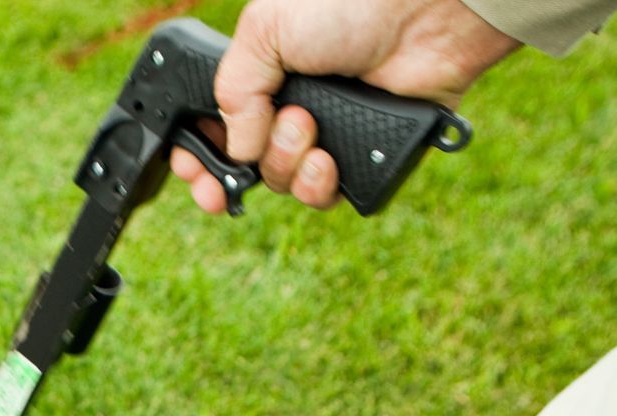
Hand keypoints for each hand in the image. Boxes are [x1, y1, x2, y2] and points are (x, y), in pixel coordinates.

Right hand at [171, 0, 520, 212]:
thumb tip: (236, 148)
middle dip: (233, 173)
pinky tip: (326, 161)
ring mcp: (331, 132)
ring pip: (285, 182)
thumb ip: (233, 90)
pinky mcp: (366, 155)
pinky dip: (319, 186)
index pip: (217, 127)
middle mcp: (294, 106)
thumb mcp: (265, 30)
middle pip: (247, 165)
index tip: (192, 173)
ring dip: (284, 164)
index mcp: (264, 75)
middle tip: (223, 186)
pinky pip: (329, 196)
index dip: (197, 156)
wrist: (424, 11)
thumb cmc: (348, 4)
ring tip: (307, 127)